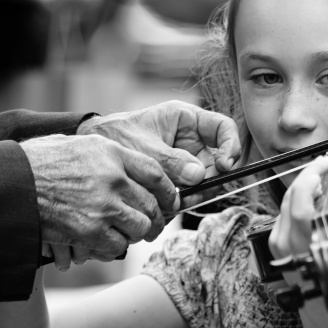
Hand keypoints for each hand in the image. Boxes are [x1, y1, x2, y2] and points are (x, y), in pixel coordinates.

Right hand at [24, 133, 175, 262]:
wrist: (13, 183)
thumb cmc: (39, 161)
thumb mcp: (79, 144)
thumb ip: (108, 153)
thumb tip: (128, 165)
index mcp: (112, 152)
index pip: (156, 173)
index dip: (167, 191)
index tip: (168, 201)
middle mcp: (113, 177)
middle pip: (152, 204)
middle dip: (155, 218)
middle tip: (152, 226)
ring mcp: (104, 205)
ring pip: (140, 227)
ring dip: (135, 233)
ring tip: (127, 233)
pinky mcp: (91, 230)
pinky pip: (118, 246)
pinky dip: (114, 247)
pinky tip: (105, 241)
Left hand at [85, 100, 242, 192]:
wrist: (96, 148)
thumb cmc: (117, 135)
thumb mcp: (144, 146)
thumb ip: (171, 161)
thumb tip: (199, 176)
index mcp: (186, 119)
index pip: (223, 128)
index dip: (231, 146)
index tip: (225, 165)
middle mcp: (189, 140)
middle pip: (216, 161)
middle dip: (208, 180)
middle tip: (194, 194)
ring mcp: (184, 160)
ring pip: (202, 181)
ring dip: (193, 196)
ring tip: (174, 204)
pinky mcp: (175, 178)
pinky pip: (186, 192)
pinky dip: (179, 203)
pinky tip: (165, 207)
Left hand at [268, 145, 327, 262]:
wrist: (323, 299)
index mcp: (310, 239)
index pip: (301, 198)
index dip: (310, 175)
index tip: (325, 163)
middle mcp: (289, 240)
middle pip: (291, 195)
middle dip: (307, 176)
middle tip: (323, 167)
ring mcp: (278, 242)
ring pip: (285, 202)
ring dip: (302, 189)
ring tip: (319, 183)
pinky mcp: (274, 243)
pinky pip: (283, 214)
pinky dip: (296, 203)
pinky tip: (309, 202)